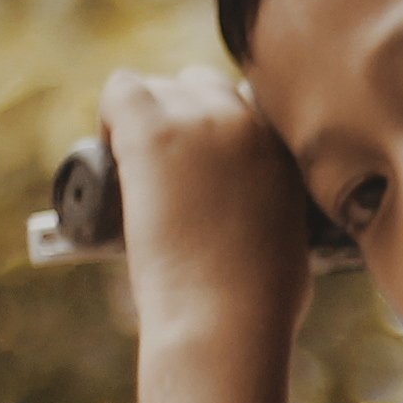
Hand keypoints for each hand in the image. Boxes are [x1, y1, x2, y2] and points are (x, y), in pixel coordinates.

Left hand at [102, 66, 313, 350]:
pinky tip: (111, 158)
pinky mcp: (153, 131)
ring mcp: (201, 121)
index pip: (244, 106)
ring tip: (134, 170)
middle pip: (202, 87)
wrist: (229, 316)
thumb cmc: (260, 301)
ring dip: (143, 120)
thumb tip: (256, 217)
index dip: (215, 134)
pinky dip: (109, 119)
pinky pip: (120, 92)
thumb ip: (277, 209)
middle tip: (163, 171)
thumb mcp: (292, 241)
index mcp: (286, 148)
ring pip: (159, 87)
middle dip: (179, 120)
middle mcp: (248, 121)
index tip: (200, 169)